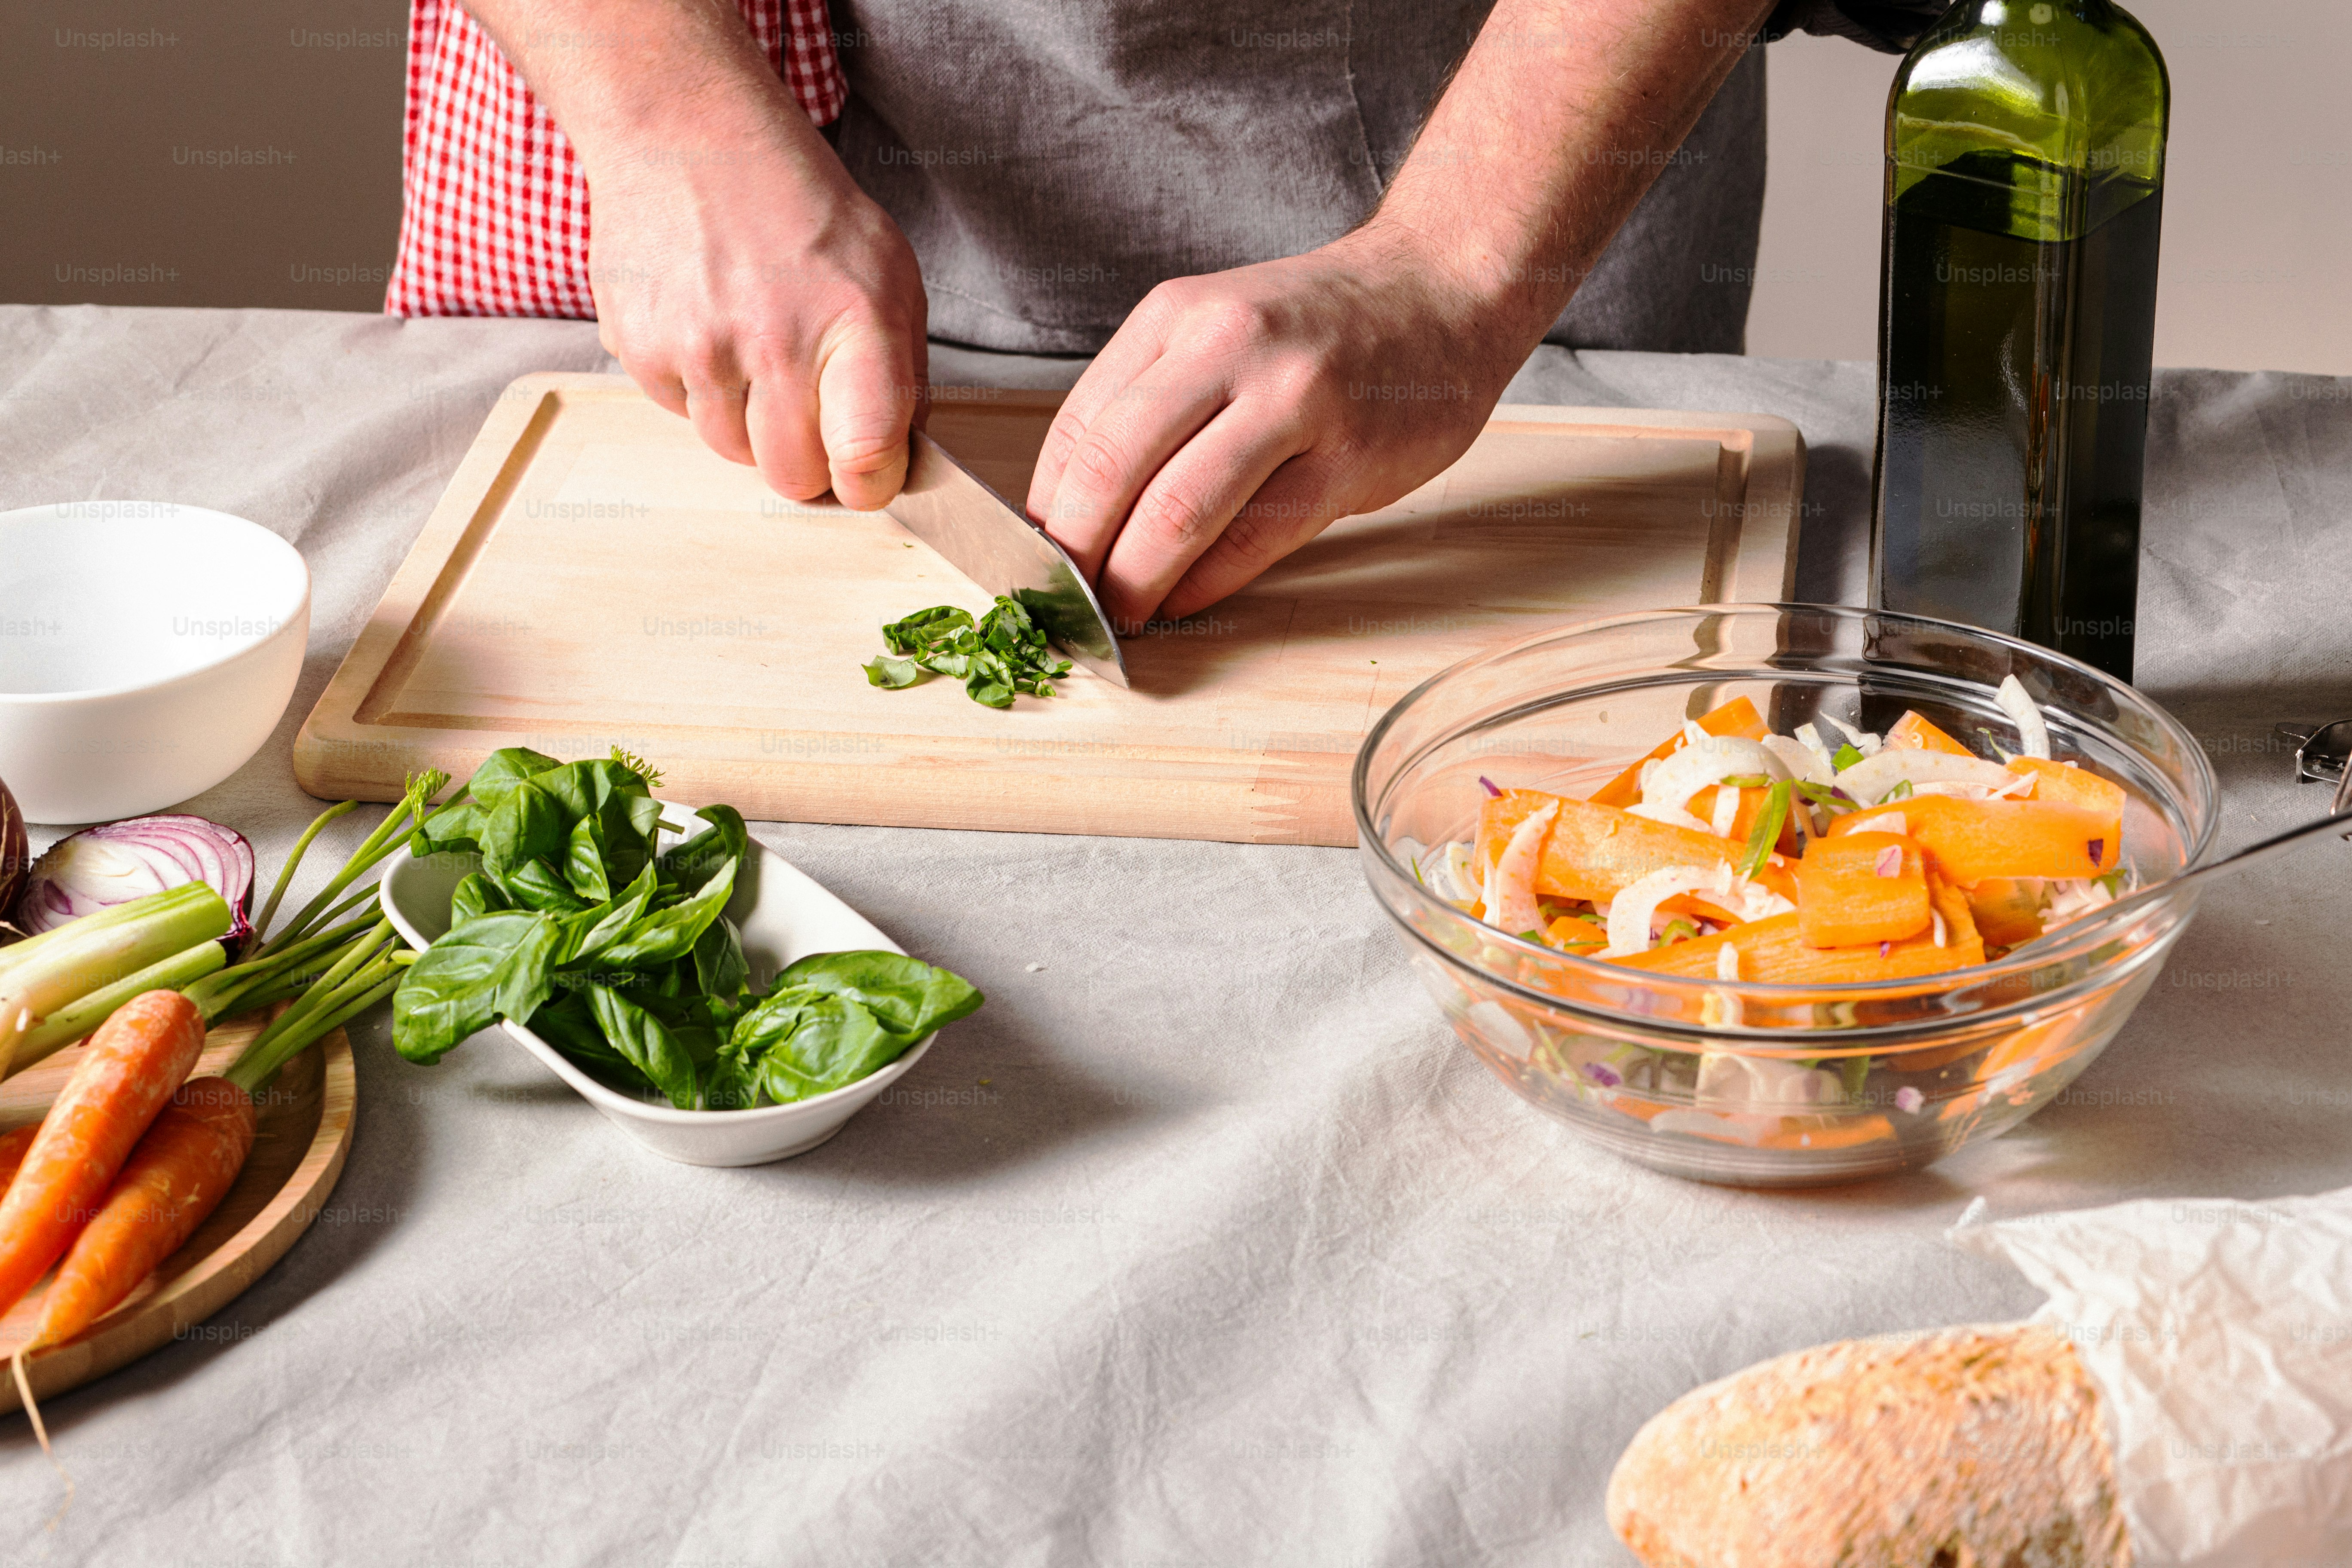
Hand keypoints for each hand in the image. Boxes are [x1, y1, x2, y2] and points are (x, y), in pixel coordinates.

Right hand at [585, 107, 927, 507]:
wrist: (690, 135)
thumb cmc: (800, 208)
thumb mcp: (888, 272)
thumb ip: (901, 373)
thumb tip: (900, 456)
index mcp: (855, 321)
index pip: (866, 454)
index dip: (871, 483)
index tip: (869, 474)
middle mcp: (774, 339)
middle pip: (793, 476)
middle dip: (808, 458)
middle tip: (809, 407)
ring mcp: (699, 347)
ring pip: (733, 452)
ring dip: (749, 423)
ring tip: (755, 348)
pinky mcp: (641, 349)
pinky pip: (681, 414)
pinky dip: (700, 389)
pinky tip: (710, 326)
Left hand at [1024, 222, 1526, 628]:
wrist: (1440, 291)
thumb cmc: (1317, 330)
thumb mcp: (1214, 330)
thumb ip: (1148, 405)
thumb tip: (1073, 513)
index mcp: (1177, 317)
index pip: (1078, 429)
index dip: (1044, 511)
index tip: (1035, 561)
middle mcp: (1228, 347)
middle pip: (1113, 471)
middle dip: (1076, 555)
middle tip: (1065, 603)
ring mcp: (1295, 402)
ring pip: (1181, 511)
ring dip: (1136, 581)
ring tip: (1120, 614)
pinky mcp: (1350, 458)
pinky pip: (1256, 538)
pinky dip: (1206, 584)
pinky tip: (1186, 599)